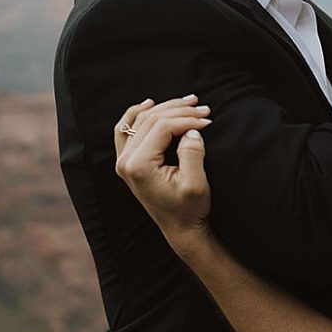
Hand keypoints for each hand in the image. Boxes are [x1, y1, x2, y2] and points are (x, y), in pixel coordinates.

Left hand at [112, 95, 212, 245]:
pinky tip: (150, 104)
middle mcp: (125, 162)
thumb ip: (192, 152)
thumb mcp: (196, 183)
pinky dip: (137, 114)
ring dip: (163, 107)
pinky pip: (125, 130)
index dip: (187, 119)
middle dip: (179, 110)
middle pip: (150, 119)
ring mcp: (123, 162)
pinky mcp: (127, 162)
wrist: (180, 229)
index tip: (209, 120)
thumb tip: (192, 128)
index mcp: (139, 166)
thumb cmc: (189, 209)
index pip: (162, 127)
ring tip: (187, 102)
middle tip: (203, 108)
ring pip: (138, 120)